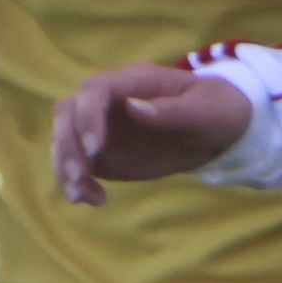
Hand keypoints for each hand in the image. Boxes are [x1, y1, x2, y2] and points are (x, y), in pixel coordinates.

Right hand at [51, 63, 249, 202]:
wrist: (217, 130)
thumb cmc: (215, 110)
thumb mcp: (204, 111)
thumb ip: (171, 110)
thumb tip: (133, 108)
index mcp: (134, 81)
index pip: (95, 90)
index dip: (88, 117)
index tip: (96, 149)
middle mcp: (110, 101)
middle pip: (67, 112)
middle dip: (66, 143)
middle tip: (80, 176)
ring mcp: (102, 126)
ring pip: (64, 139)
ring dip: (65, 167)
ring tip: (82, 196)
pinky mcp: (102, 153)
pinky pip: (79, 165)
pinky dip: (78, 183)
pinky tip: (94, 200)